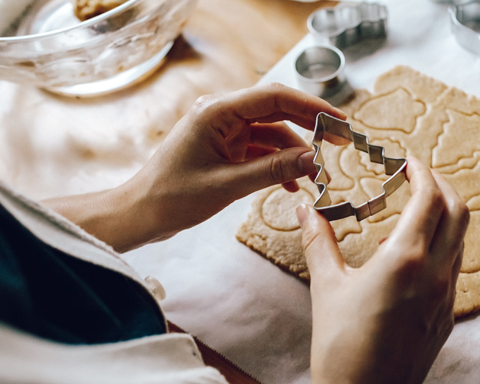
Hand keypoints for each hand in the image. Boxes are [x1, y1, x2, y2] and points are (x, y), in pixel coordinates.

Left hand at [45, 83, 347, 251]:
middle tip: (339, 143)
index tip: (339, 121)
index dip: (311, 107)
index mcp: (218, 112)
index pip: (275, 97)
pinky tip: (291, 185)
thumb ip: (274, 169)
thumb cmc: (173, 197)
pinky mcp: (224, 148)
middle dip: (309, 128)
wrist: (140, 214)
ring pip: (272, 134)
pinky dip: (278, 165)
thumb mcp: (229, 184)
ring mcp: (223, 131)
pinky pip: (260, 150)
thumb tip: (315, 159)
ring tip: (315, 177)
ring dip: (294, 154)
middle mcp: (222, 114)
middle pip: (277, 111)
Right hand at [297, 157, 468, 383]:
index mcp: (406, 260)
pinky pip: (454, 267)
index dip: (421, 171)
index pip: (429, 198)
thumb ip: (318, 241)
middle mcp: (435, 274)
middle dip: (441, 185)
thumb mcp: (326, 287)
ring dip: (444, 215)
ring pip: (460, 240)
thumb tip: (305, 208)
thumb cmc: (341, 347)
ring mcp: (446, 297)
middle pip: (458, 211)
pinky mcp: (446, 317)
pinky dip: (442, 245)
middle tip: (416, 175)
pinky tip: (413, 253)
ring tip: (414, 208)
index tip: (406, 159)